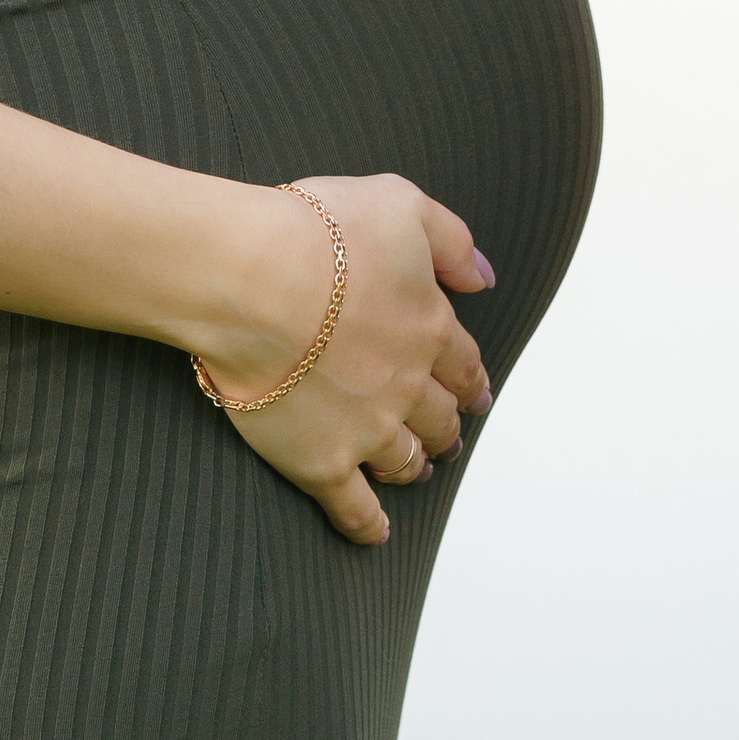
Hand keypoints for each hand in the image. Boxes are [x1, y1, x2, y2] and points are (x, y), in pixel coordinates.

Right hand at [194, 175, 494, 547]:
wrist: (254, 280)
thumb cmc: (320, 231)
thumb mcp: (402, 205)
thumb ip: (452, 240)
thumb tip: (485, 279)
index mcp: (430, 324)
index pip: (464, 364)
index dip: (471, 381)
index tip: (478, 394)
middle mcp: (408, 384)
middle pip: (439, 417)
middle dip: (447, 428)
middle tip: (450, 437)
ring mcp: (367, 429)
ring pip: (405, 461)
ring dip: (414, 467)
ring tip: (415, 471)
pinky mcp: (320, 462)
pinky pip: (353, 507)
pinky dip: (368, 524)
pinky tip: (377, 534)